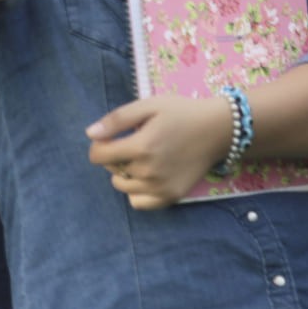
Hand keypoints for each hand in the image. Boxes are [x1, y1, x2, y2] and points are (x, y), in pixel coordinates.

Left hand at [86, 94, 232, 208]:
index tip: (112, 137)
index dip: (100, 145)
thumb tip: (90, 134)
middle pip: (111, 169)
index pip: (98, 156)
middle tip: (135, 142)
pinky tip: (148, 176)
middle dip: (115, 156)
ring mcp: (160, 188)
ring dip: (125, 173)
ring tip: (143, 158)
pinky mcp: (171, 197)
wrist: (217, 130)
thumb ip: (117, 120)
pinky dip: (137, 191)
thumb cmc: (181, 113)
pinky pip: (138, 202)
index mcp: (141, 146)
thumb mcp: (148, 106)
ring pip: (122, 186)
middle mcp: (149, 171)